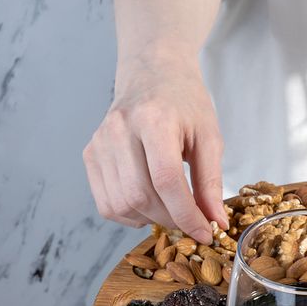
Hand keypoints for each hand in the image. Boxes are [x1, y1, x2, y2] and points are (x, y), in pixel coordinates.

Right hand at [83, 53, 226, 242]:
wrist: (152, 73)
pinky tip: (149, 204)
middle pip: (141, 196)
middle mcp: (119, 130)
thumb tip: (215, 222)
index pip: (166, 181)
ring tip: (171, 208)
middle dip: (171, 219)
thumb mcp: (209, 137)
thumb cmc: (184, 102)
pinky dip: (130, 214)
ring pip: (121, 204)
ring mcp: (99, 142)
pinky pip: (106, 203)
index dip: (186, 214)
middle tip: (191, 220)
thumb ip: (212, 182)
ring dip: (151, 218)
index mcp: (153, 119)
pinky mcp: (90, 154)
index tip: (205, 232)